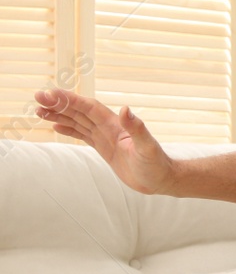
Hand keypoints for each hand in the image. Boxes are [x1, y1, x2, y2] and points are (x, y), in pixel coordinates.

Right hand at [34, 88, 176, 194]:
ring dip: (59, 114)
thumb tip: (126, 109)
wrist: (160, 179)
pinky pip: (82, 134)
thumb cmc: (156, 164)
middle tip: (37, 97)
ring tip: (39, 110)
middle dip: (59, 104)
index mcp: (116, 125)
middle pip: (79, 111)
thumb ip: (138, 129)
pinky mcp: (104, 148)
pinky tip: (55, 125)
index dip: (70, 100)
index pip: (88, 107)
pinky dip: (69, 129)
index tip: (51, 94)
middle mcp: (109, 127)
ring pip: (78, 121)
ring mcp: (105, 137)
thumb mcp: (147, 147)